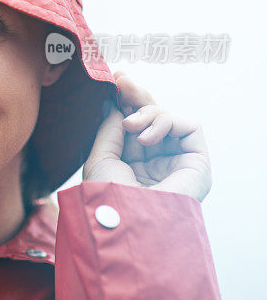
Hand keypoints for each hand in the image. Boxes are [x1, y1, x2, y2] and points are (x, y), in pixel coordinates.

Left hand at [82, 71, 211, 201]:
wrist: (127, 219)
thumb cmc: (109, 196)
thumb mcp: (101, 157)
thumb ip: (109, 128)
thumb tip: (111, 103)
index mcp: (134, 164)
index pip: (134, 124)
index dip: (126, 101)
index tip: (113, 80)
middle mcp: (157, 162)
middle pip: (152, 116)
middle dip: (136, 95)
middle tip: (121, 80)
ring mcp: (177, 161)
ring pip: (169, 117)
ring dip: (147, 112)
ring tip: (129, 125)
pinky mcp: (198, 161)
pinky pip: (188, 126)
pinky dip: (165, 122)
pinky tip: (145, 138)